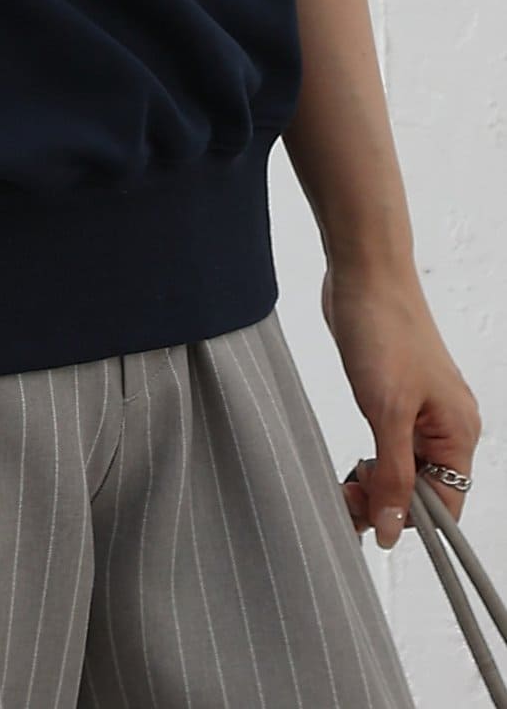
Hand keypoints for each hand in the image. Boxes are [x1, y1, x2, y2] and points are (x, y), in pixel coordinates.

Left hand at [321, 265, 482, 547]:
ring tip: (343, 485)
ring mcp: (420, 409)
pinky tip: (349, 462)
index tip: (369, 525)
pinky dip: (370, 458)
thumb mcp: (385, 411)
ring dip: (374, 482)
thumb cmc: (383, 329)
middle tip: (345, 500)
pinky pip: (387, 442)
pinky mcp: (394, 394)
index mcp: (458, 431)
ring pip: (402, 467)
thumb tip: (393, 528)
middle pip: (423, 488)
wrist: (363, 272)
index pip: (446, 503)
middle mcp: (445, 424)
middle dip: (386, 502)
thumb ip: (391, 473)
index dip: (410, 521)